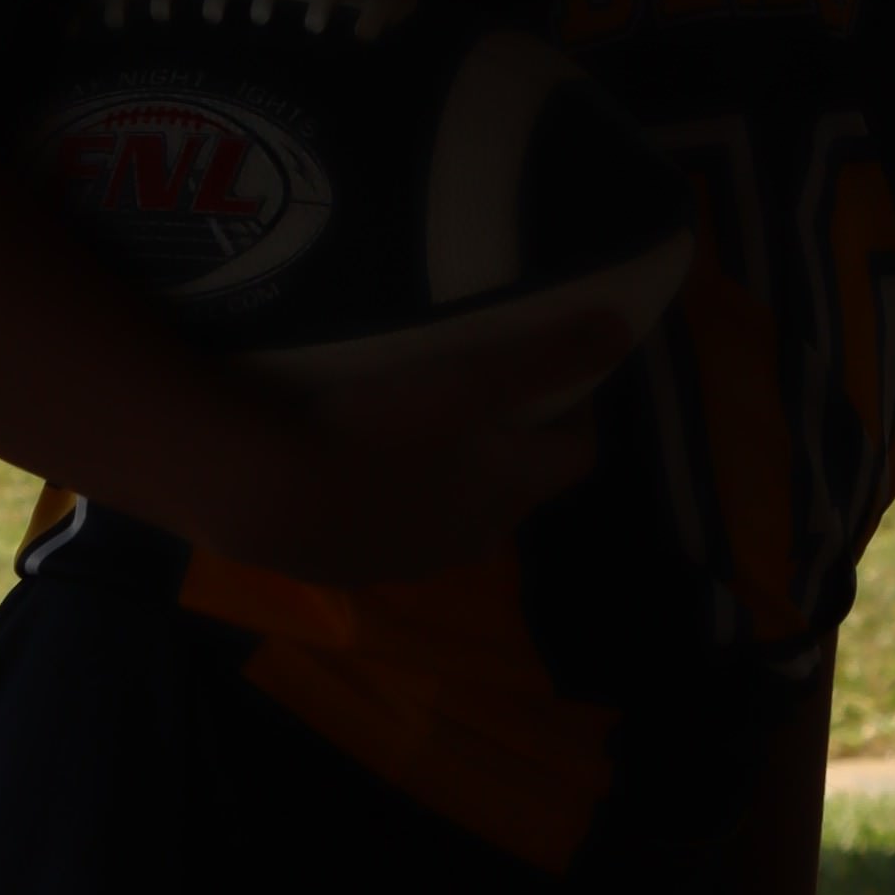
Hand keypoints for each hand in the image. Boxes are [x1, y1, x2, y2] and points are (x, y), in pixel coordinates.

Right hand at [189, 302, 628, 583]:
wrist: (272, 498)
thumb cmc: (382, 432)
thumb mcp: (471, 380)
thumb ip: (547, 357)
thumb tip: (622, 332)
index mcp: (511, 490)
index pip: (576, 456)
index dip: (575, 409)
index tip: (553, 367)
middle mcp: (476, 535)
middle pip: (517, 485)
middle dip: (510, 440)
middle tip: (481, 385)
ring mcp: (415, 556)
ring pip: (456, 509)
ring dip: (451, 470)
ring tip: (417, 418)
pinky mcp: (359, 562)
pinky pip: (396, 523)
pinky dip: (394, 491)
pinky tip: (359, 458)